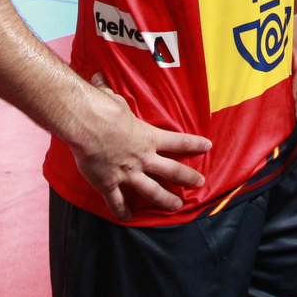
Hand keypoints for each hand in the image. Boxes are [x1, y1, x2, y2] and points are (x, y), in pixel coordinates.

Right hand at [68, 74, 211, 220]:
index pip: (178, 140)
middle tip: (200, 184)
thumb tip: (98, 78)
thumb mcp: (112, 98)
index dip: (194, 144)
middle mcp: (143, 157)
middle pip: (172, 170)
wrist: (88, 126)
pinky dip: (122, 211)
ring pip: (151, 191)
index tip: (208, 146)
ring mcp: (128, 173)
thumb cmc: (104, 109)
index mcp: (149, 137)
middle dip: (188, 177)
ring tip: (176, 206)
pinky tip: (127, 218)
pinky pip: (117, 201)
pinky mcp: (109, 184)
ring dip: (165, 199)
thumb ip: (109, 92)